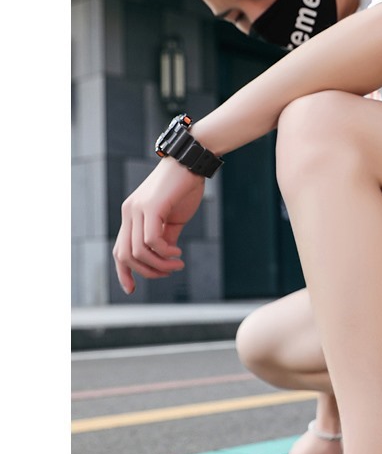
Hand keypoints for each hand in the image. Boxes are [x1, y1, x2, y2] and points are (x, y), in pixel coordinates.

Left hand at [113, 156, 204, 293]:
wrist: (191, 163)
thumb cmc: (184, 188)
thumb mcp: (173, 219)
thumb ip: (166, 237)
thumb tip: (164, 257)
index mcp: (131, 215)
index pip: (119, 250)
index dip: (123, 273)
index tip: (131, 290)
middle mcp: (129, 212)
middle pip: (125, 255)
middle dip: (146, 272)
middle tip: (169, 273)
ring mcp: (137, 209)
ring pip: (138, 251)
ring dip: (160, 265)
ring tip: (178, 264)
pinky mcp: (150, 207)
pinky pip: (151, 240)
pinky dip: (165, 253)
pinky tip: (178, 253)